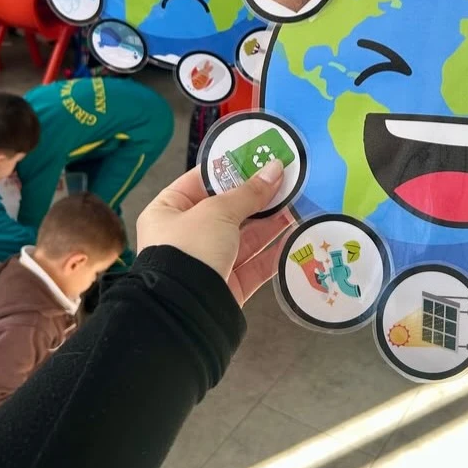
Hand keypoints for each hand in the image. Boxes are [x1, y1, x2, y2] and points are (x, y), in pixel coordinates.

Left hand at [137, 160, 292, 305]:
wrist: (184, 310)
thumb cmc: (189, 249)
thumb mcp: (218, 211)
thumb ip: (249, 192)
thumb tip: (276, 168)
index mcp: (168, 210)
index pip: (201, 181)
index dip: (231, 168)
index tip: (260, 157)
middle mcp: (185, 236)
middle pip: (227, 210)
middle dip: (258, 197)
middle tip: (288, 181)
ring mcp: (206, 263)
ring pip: (244, 238)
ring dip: (271, 223)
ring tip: (298, 205)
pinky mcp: (226, 286)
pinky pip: (253, 265)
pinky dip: (273, 252)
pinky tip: (295, 237)